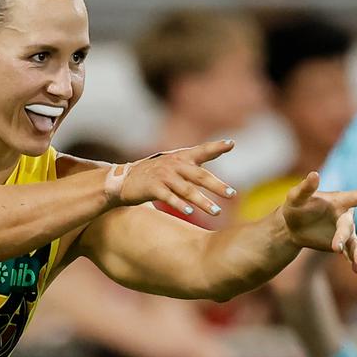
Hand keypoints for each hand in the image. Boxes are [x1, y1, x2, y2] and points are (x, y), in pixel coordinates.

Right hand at [111, 140, 235, 215]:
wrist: (124, 180)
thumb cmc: (155, 174)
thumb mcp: (175, 165)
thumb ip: (196, 164)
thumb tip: (223, 157)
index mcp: (181, 157)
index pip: (202, 150)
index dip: (216, 146)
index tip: (231, 143)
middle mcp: (174, 164)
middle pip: (200, 175)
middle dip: (217, 185)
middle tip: (232, 195)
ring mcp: (163, 176)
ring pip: (187, 189)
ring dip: (202, 201)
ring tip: (216, 212)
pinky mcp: (152, 187)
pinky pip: (168, 197)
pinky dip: (179, 205)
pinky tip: (189, 213)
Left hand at [280, 172, 356, 273]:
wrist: (293, 226)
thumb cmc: (296, 206)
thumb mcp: (296, 197)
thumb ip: (306, 188)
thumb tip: (313, 174)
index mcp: (338, 201)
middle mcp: (344, 216)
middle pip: (347, 227)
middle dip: (342, 237)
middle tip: (334, 248)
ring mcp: (344, 232)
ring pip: (354, 243)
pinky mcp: (342, 245)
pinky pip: (349, 254)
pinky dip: (353, 262)